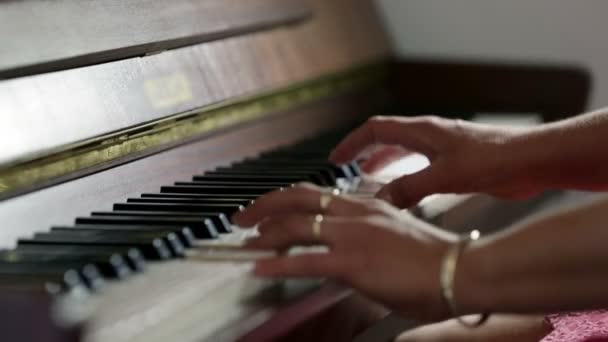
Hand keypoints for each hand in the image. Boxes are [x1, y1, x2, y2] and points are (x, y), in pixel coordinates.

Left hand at [232, 183, 456, 320]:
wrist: (459, 269)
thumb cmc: (435, 260)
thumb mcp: (395, 238)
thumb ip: (366, 241)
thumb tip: (344, 256)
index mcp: (365, 206)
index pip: (314, 194)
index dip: (285, 199)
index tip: (268, 208)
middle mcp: (355, 213)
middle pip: (296, 198)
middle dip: (263, 206)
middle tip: (241, 218)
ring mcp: (352, 235)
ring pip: (295, 225)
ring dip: (264, 233)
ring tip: (245, 242)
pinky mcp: (353, 261)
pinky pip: (304, 260)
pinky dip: (277, 263)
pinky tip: (260, 267)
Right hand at [329, 116, 540, 207]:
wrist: (531, 161)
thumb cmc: (493, 159)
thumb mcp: (445, 176)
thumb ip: (410, 188)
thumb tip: (379, 200)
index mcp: (422, 131)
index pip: (375, 129)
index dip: (352, 143)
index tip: (335, 159)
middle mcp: (429, 136)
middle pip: (386, 139)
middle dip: (364, 153)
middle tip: (347, 170)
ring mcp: (442, 149)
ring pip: (403, 153)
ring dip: (383, 165)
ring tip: (368, 180)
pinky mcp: (455, 163)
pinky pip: (419, 166)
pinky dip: (404, 176)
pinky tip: (404, 191)